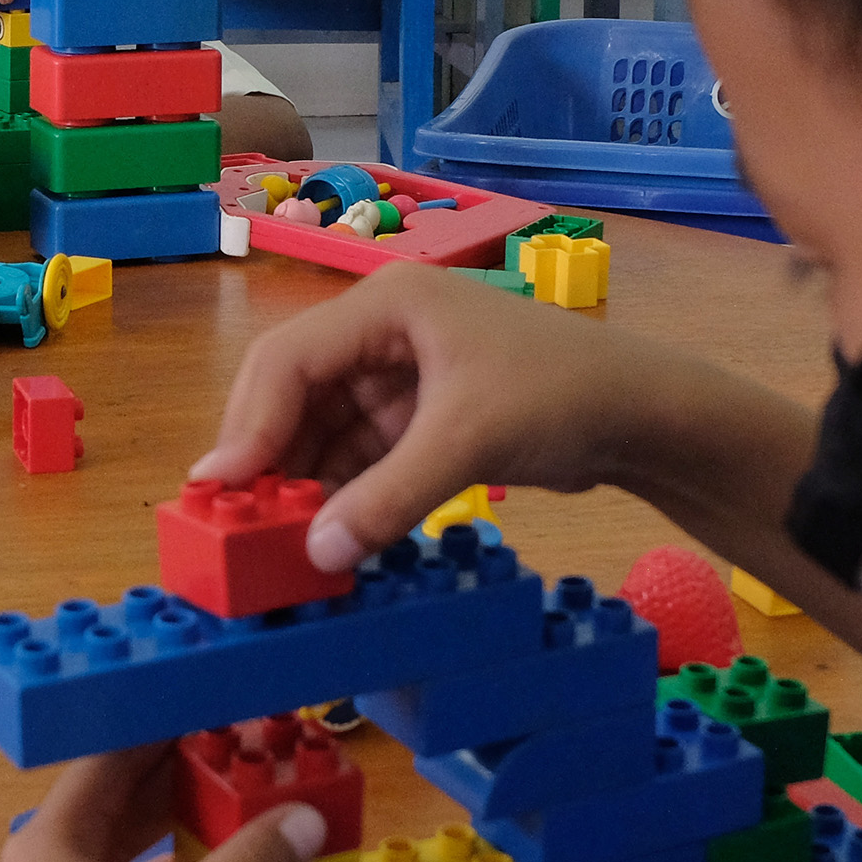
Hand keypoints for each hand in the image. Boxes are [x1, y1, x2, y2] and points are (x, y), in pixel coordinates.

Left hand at [0, 748, 329, 861]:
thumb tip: (306, 819)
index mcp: (43, 847)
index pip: (106, 760)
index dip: (163, 729)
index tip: (216, 706)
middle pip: (111, 805)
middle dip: (175, 779)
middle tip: (237, 750)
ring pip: (116, 856)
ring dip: (172, 832)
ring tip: (233, 807)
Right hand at [195, 268, 659, 570]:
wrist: (643, 415)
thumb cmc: (559, 397)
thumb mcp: (467, 442)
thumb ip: (388, 498)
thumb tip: (316, 555)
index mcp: (385, 305)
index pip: (288, 360)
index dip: (247, 425)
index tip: (218, 491)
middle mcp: (380, 333)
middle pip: (294, 395)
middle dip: (267, 459)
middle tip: (236, 527)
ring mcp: (398, 376)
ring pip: (322, 432)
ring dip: (301, 486)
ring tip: (274, 545)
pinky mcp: (419, 418)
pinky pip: (358, 458)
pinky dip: (341, 497)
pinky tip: (325, 540)